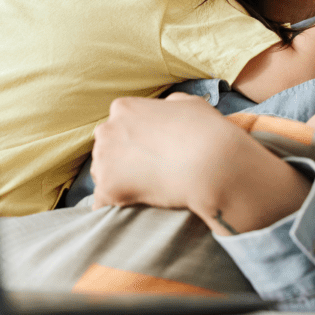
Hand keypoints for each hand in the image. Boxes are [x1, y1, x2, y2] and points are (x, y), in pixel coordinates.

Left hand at [90, 93, 236, 211]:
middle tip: (148, 173)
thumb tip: (167, 107)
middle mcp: (107, 130)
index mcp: (124, 108)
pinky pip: (101, 202)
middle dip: (121, 160)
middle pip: (105, 148)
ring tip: (145, 191)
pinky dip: (113, 206)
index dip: (134, 141)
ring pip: (102, 174)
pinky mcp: (107, 188)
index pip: (118, 126)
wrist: (212, 164)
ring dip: (118, 182)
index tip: (151, 153)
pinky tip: (128, 210)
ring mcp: (104, 160)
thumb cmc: (207, 132)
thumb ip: (171, 103)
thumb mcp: (190, 104)